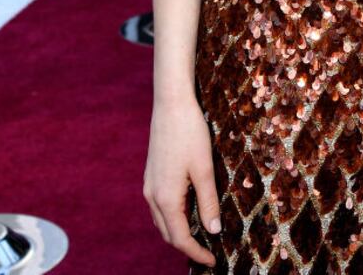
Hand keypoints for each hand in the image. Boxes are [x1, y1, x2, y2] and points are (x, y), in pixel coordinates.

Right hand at [144, 95, 220, 267]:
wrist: (170, 103)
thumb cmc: (189, 133)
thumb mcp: (204, 168)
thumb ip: (208, 201)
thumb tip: (213, 230)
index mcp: (165, 198)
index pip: (180, 238)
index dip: (196, 252)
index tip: (213, 260)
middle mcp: (152, 195)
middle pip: (168, 233)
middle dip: (187, 246)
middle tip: (209, 251)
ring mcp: (149, 185)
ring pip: (162, 220)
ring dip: (179, 232)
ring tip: (201, 234)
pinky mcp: (151, 175)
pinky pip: (160, 206)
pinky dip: (173, 216)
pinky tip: (189, 210)